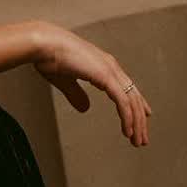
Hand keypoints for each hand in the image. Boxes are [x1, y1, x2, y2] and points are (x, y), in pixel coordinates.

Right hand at [31, 24, 151, 146]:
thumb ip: (76, 94)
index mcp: (103, 65)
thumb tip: (85, 108)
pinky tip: (128, 131)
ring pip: (131, 102)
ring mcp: (110, 71)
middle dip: (139, 120)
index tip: (143, 117)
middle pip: (133, 97)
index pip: (127, 87)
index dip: (137, 104)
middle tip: (141, 139)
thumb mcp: (65, 81)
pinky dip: (127, 118)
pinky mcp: (106, 76)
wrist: (43, 44)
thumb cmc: (49, 58)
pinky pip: (122, 102)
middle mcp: (111, 67)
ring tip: (137, 141)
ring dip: (136, 123)